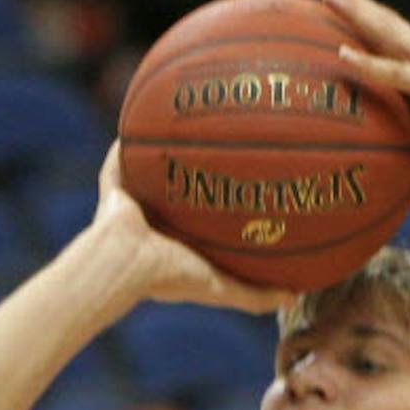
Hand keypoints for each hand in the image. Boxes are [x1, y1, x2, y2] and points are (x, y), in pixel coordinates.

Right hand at [88, 143, 294, 314]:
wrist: (125, 262)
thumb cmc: (171, 276)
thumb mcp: (220, 288)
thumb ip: (254, 296)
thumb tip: (295, 298)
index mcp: (175, 242)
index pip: (203, 219)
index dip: (224, 203)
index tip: (251, 187)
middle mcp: (154, 220)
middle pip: (181, 189)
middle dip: (201, 171)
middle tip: (231, 150)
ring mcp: (133, 200)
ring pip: (155, 170)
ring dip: (170, 151)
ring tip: (196, 125)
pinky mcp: (115, 184)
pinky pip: (121, 156)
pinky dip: (131, 138)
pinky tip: (152, 112)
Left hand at [319, 0, 409, 203]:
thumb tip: (406, 201)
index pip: (392, 40)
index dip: (368, 21)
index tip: (341, 6)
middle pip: (385, 23)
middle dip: (355, 1)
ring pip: (386, 32)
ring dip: (356, 11)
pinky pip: (396, 73)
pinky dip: (368, 63)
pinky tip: (342, 53)